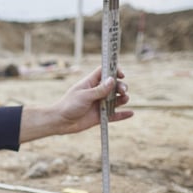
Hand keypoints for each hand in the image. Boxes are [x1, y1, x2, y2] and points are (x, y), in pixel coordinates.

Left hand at [18, 66, 132, 143]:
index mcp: (91, 83)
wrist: (61, 122)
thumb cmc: (69, 105)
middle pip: (114, 86)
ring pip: (116, 100)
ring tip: (125, 99)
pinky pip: (114, 115)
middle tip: (123, 90)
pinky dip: (122, 114)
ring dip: (123, 99)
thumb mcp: (84, 95)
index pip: (105, 72)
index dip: (114, 71)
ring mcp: (99, 104)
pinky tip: (131, 113)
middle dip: (121, 86)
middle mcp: (97, 92)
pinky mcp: (101, 116)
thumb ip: (99, 89)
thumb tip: (113, 80)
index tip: (121, 74)